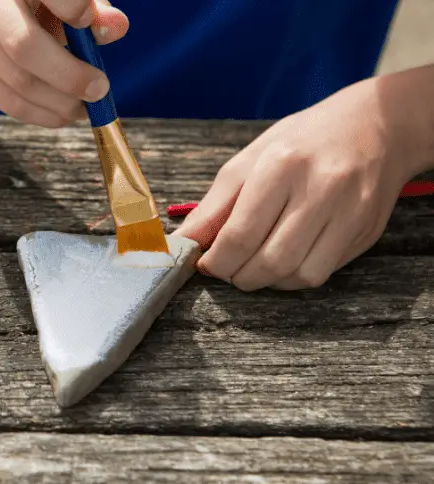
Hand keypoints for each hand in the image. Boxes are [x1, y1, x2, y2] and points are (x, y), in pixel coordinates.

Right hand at [0, 0, 128, 127]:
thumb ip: (91, 6)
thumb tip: (116, 27)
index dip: (73, 8)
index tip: (88, 21)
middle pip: (25, 48)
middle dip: (70, 76)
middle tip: (99, 89)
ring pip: (20, 84)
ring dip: (61, 103)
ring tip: (85, 105)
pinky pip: (10, 104)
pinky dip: (44, 114)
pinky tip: (64, 113)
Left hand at [173, 68, 433, 290]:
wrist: (377, 125)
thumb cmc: (303, 142)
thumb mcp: (250, 160)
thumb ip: (214, 206)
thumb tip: (183, 243)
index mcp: (283, 164)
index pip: (240, 234)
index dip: (216, 261)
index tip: (205, 263)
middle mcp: (322, 189)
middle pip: (270, 262)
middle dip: (238, 276)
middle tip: (228, 269)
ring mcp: (350, 213)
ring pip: (298, 276)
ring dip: (267, 282)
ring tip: (253, 266)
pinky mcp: (366, 232)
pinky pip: (322, 274)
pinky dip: (293, 278)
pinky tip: (284, 261)